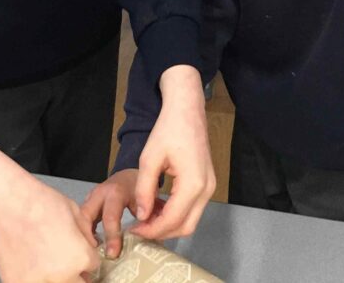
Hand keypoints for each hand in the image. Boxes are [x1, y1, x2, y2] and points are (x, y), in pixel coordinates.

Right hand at [0, 143, 99, 282]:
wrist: (7, 204)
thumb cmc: (38, 202)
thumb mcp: (75, 212)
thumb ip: (86, 235)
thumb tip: (90, 244)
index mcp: (80, 257)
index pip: (93, 267)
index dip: (86, 258)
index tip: (79, 254)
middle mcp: (62, 275)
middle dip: (75, 272)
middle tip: (63, 259)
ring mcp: (39, 282)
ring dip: (56, 277)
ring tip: (46, 261)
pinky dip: (34, 277)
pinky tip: (30, 263)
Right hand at [81, 169, 165, 258]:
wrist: (129, 176)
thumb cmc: (139, 190)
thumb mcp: (147, 201)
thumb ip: (148, 218)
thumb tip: (147, 237)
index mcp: (116, 192)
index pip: (110, 217)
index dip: (111, 236)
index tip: (113, 254)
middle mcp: (100, 193)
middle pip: (86, 216)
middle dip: (87, 237)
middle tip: (94, 255)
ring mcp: (91, 198)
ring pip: (80, 218)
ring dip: (83, 235)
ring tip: (92, 252)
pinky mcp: (87, 203)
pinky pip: (80, 219)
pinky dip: (83, 232)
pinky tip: (91, 244)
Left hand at [131, 65, 215, 240]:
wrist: (186, 111)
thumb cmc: (168, 130)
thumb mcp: (149, 158)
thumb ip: (144, 189)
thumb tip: (141, 215)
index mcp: (193, 183)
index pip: (172, 219)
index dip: (151, 229)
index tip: (133, 230)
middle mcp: (206, 189)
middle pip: (186, 227)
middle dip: (161, 232)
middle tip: (139, 228)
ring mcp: (210, 187)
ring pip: (191, 220)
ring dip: (168, 224)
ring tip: (146, 218)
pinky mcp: (207, 184)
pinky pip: (193, 209)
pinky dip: (176, 214)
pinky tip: (158, 207)